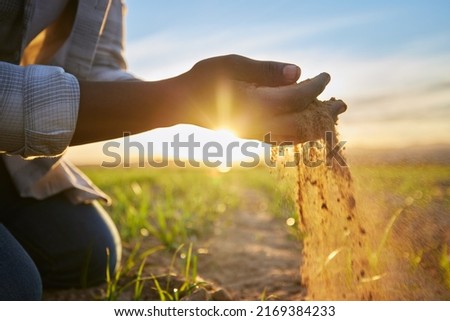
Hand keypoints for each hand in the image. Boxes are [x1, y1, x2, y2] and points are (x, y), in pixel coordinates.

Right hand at [183, 54, 346, 142]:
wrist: (180, 104)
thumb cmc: (203, 80)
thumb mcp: (232, 65)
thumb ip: (265, 69)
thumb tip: (298, 72)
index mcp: (255, 105)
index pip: (297, 97)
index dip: (315, 86)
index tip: (325, 76)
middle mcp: (258, 125)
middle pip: (303, 126)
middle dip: (324, 114)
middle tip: (342, 104)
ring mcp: (254, 135)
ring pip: (294, 137)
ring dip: (315, 127)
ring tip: (331, 117)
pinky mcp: (250, 137)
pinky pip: (282, 139)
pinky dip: (299, 133)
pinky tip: (306, 125)